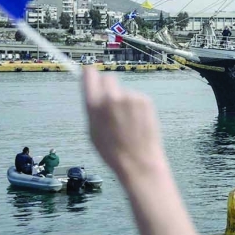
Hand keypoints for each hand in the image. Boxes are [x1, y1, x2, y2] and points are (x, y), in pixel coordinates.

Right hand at [82, 67, 167, 182]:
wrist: (138, 161)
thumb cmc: (112, 151)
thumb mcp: (92, 130)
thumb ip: (92, 108)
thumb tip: (92, 91)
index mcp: (94, 105)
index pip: (90, 75)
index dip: (90, 74)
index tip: (91, 73)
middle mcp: (111, 97)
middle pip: (108, 78)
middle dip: (108, 87)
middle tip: (111, 103)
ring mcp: (130, 97)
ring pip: (124, 91)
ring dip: (123, 101)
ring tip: (127, 122)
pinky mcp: (145, 100)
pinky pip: (136, 98)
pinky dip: (136, 106)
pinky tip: (137, 122)